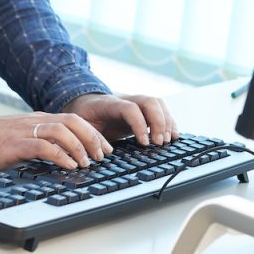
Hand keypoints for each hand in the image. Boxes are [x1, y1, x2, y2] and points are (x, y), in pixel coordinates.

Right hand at [0, 111, 113, 170]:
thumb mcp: (26, 138)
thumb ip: (45, 142)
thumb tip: (67, 156)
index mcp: (40, 119)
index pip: (74, 120)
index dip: (93, 133)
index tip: (105, 148)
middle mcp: (36, 121)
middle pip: (73, 121)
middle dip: (92, 138)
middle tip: (102, 156)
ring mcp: (26, 131)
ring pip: (61, 131)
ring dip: (79, 147)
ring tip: (87, 163)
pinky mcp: (17, 144)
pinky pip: (43, 146)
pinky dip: (60, 156)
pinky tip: (68, 166)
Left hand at [63, 93, 177, 146]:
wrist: (84, 104)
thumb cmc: (83, 118)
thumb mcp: (81, 126)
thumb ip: (90, 136)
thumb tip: (103, 153)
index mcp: (109, 104)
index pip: (130, 109)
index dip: (140, 125)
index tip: (145, 143)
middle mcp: (126, 99)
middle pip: (150, 102)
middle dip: (159, 122)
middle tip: (160, 143)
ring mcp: (136, 103)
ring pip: (158, 104)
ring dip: (166, 122)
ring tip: (167, 141)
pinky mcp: (143, 111)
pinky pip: (161, 111)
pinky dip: (169, 122)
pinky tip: (173, 136)